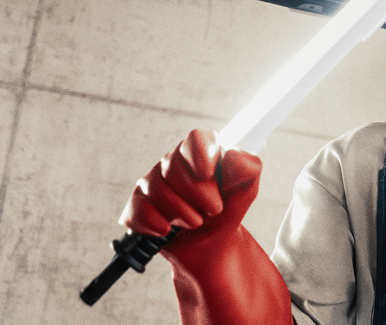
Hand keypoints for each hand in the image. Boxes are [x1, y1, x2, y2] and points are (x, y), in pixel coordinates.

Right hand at [121, 129, 291, 324]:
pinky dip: (156, 224)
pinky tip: (168, 230)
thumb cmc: (227, 212)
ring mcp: (151, 183)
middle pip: (174, 166)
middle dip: (198, 194)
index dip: (201, 153)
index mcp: (201, 152)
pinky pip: (137, 210)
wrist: (213, 247)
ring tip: (196, 222)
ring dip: (183, 213)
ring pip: (157, 189)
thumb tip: (233, 155)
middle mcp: (173, 162)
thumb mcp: (246, 191)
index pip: (196, 138)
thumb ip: (248, 169)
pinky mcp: (137, 207)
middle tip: (214, 209)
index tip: (208, 173)